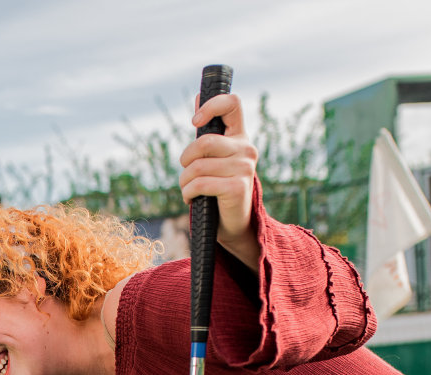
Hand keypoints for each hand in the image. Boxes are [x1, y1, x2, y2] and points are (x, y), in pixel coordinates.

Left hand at [179, 92, 258, 264]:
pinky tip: (192, 199)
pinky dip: (188, 194)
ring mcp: (244, 168)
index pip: (232, 103)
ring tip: (189, 190)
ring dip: (184, 182)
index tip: (195, 121)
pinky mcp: (237, 187)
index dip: (211, 105)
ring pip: (197, 166)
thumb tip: (198, 95)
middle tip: (186, 173)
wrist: (233, 223)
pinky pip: (199, 184)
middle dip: (185, 159)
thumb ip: (208, 129)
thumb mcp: (213, 157)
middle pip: (204, 142)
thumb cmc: (218, 187)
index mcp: (240, 136)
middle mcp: (246, 148)